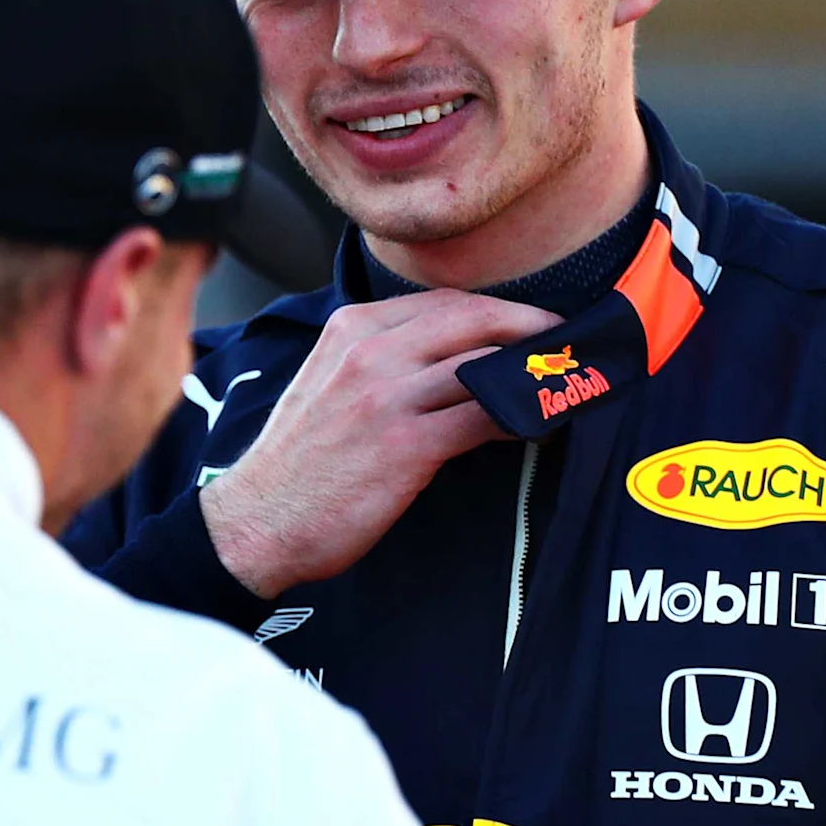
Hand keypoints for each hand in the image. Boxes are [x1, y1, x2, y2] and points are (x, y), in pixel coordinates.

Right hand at [196, 292, 559, 594]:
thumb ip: (377, 361)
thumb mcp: (325, 385)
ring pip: (484, 362)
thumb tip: (447, 361)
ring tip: (567, 383)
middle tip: (569, 343)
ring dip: (536, 371)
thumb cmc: (296, 464)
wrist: (256, 522)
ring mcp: (386, 396)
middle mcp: (368, 352)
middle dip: (531, 326)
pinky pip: (485, 417)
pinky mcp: (405, 444)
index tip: (532, 324)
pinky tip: (540, 427)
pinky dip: (523, 417)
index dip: (499, 311)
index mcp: (349, 329)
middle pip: (473, 318)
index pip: (443, 302)